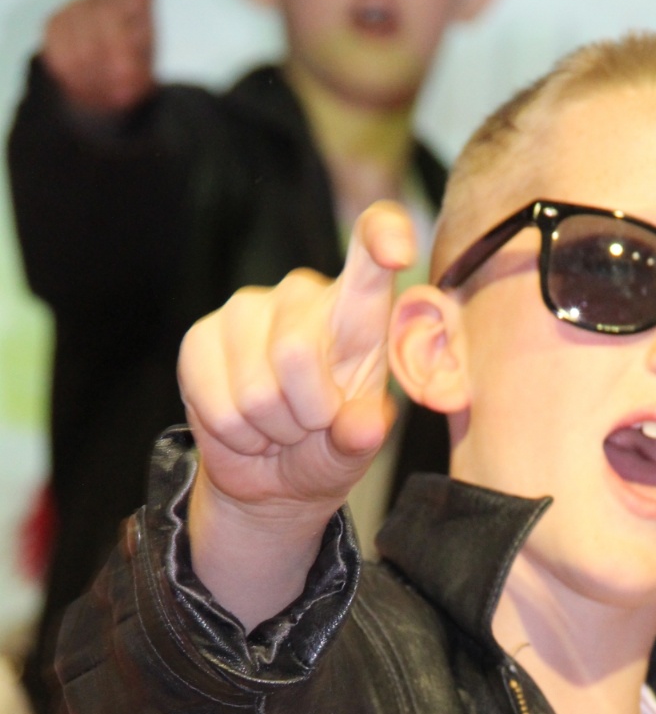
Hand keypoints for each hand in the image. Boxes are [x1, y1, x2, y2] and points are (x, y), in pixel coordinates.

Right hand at [42, 0, 157, 112]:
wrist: (96, 84)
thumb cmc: (128, 75)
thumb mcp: (144, 77)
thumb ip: (138, 72)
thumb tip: (124, 71)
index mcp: (136, 9)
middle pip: (109, 25)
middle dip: (118, 62)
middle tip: (124, 85)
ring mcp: (77, 6)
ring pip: (84, 46)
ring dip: (96, 75)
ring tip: (104, 83)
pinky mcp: (54, 22)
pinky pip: (62, 52)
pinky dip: (73, 74)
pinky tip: (83, 76)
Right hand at [180, 201, 415, 517]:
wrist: (271, 475)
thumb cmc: (327, 448)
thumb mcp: (357, 448)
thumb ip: (362, 436)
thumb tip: (363, 427)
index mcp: (357, 311)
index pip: (371, 255)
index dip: (384, 238)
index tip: (398, 252)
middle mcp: (300, 296)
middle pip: (296, 352)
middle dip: (306, 412)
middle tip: (311, 424)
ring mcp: (245, 311)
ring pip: (256, 391)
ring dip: (270, 429)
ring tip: (279, 425)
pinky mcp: (200, 337)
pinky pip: (219, 406)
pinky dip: (236, 435)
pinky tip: (246, 426)